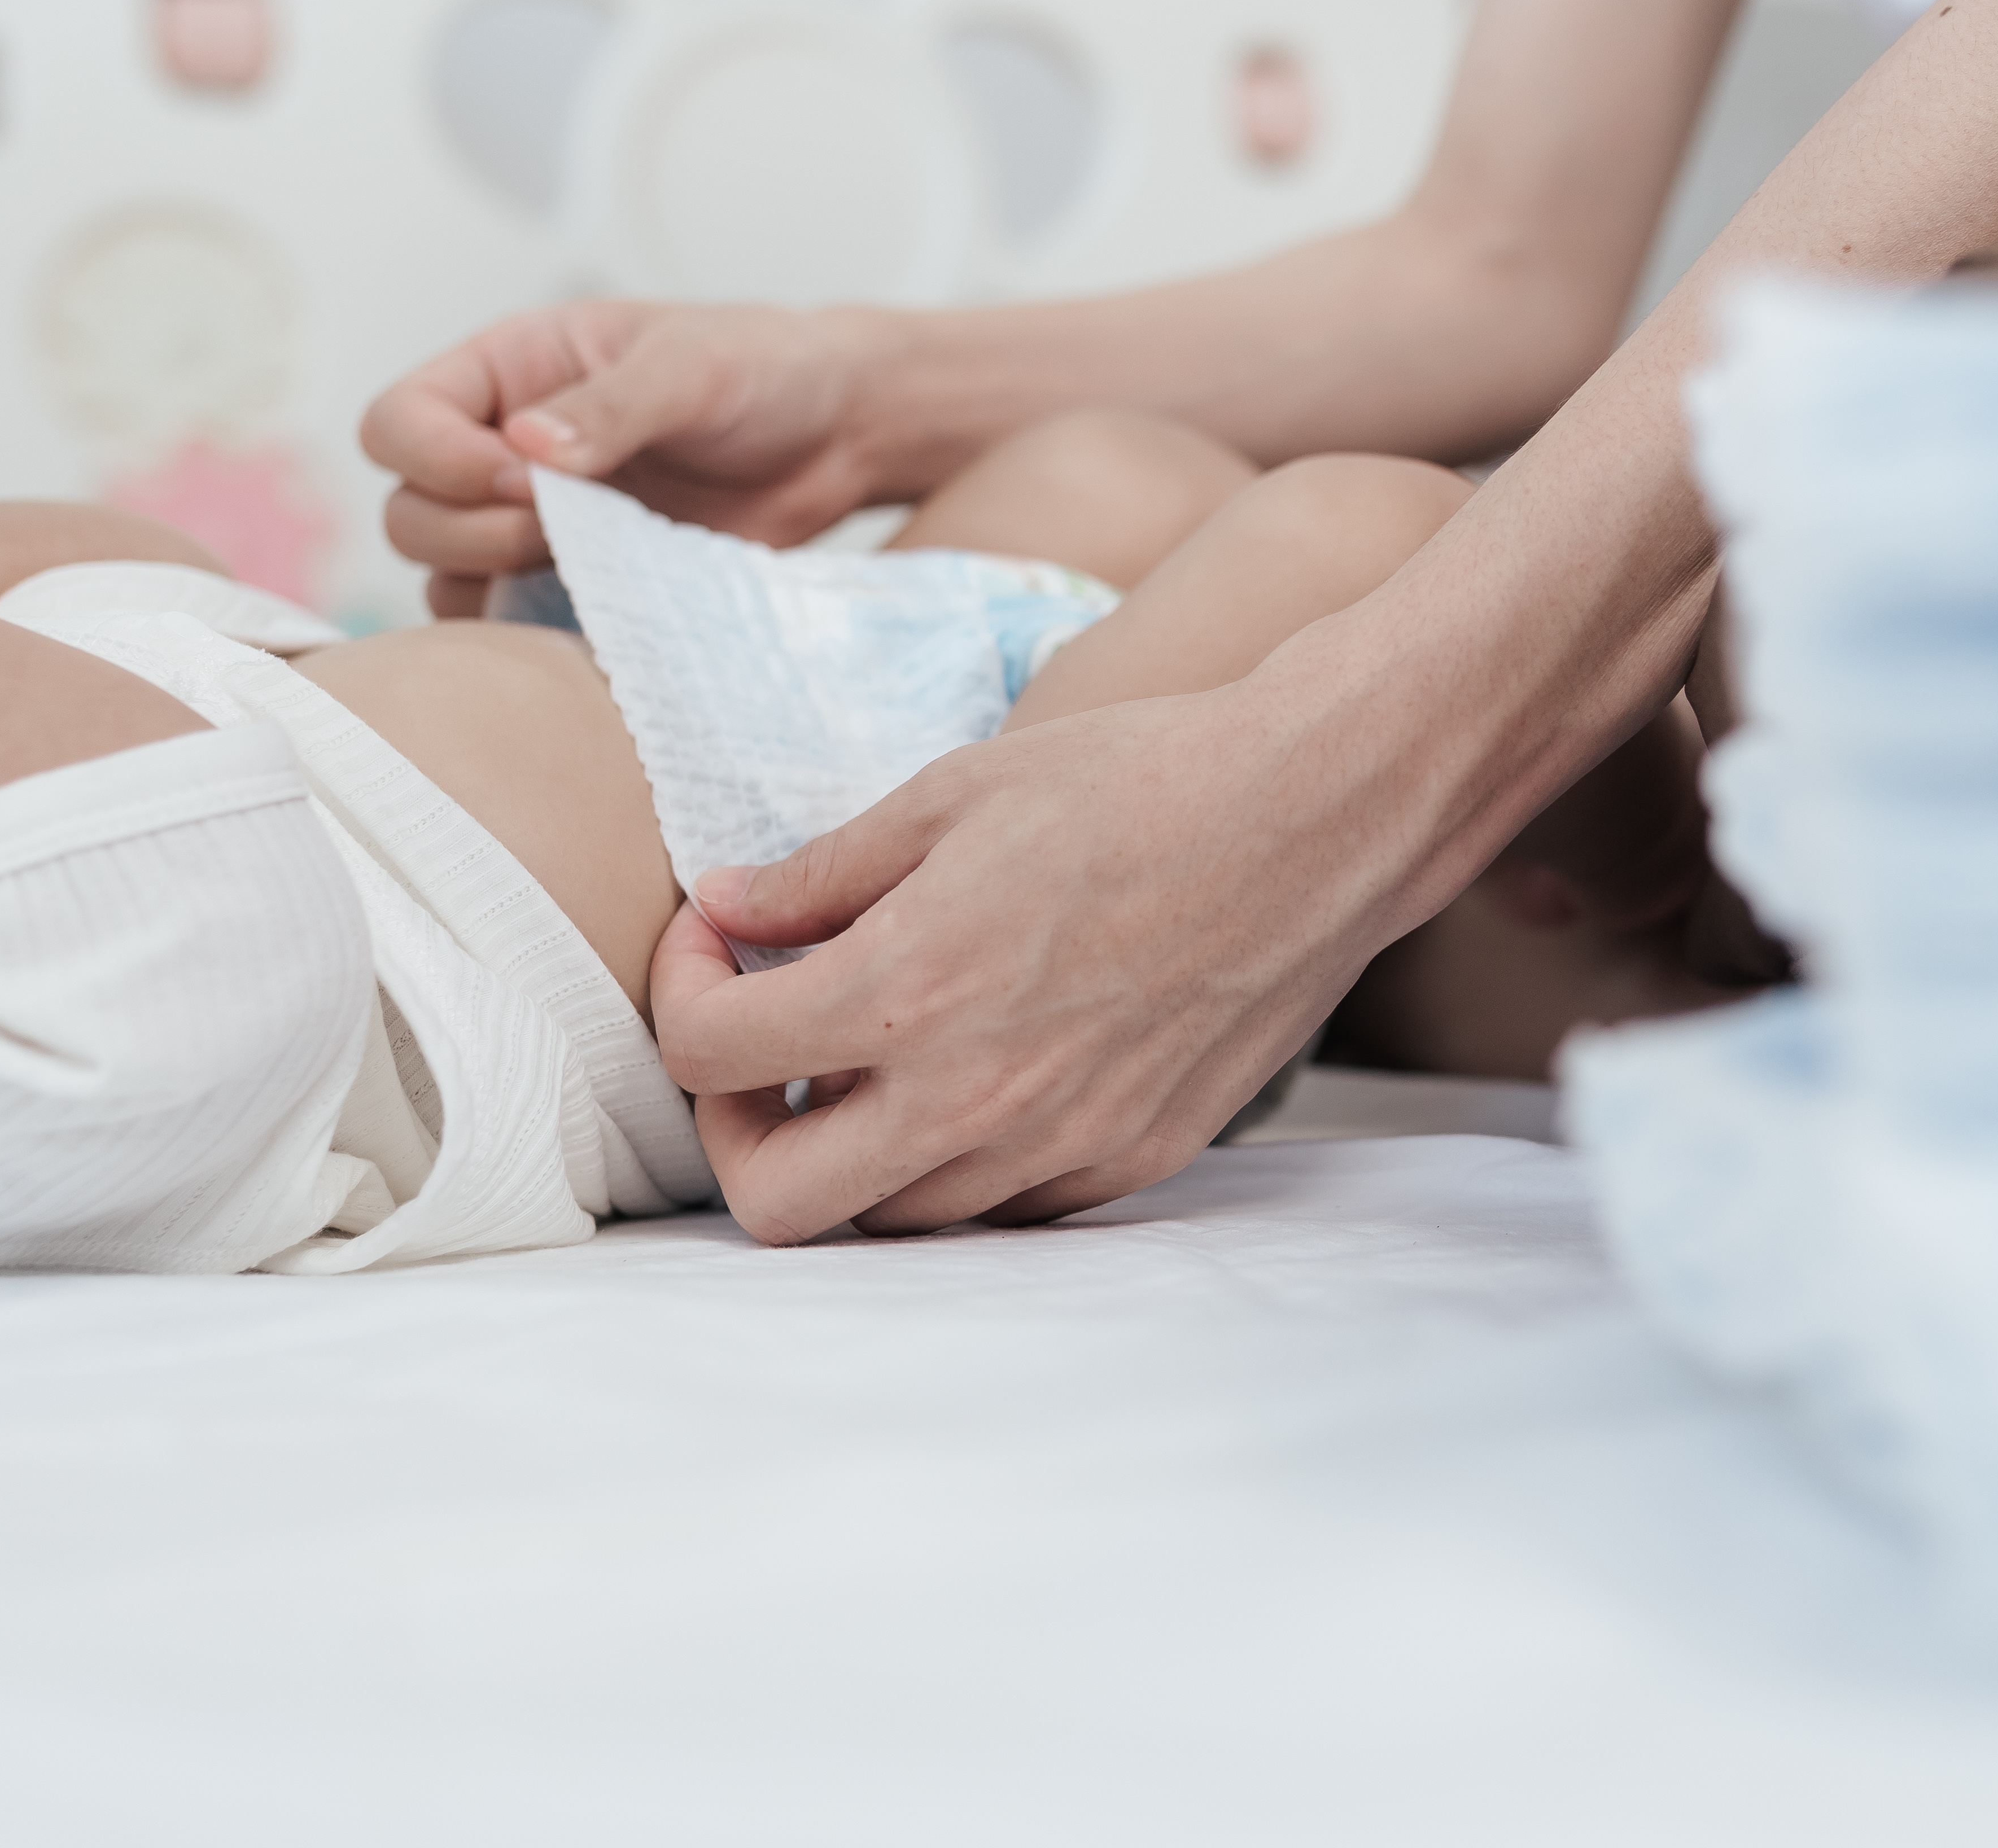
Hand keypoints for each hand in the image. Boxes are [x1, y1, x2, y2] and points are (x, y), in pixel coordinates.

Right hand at [360, 299, 892, 617]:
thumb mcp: (692, 366)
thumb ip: (610, 407)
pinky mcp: (578, 582)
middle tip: (559, 527)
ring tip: (588, 565)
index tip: (525, 478)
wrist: (839, 435)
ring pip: (444, 579)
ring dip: (494, 586)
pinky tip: (602, 611)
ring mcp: (535, 523)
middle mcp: (502, 448)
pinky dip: (534, 630)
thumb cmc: (765, 370)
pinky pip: (511, 625)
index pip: (397, 423)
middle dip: (468, 531)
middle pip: (406, 513)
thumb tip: (525, 447)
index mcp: (509, 373)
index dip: (436, 461)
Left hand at [650, 684, 1424, 1244]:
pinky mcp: (1131, 1157)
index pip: (707, 1055)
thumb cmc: (1138, 780)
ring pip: (890, 1217)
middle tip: (764, 1039)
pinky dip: (955, 1158)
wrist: (1317, 817)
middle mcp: (976, 1097)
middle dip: (733, 1125)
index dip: (680, 989)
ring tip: (873, 1049)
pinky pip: (1000, 1207)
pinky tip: (974, 1068)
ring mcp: (1059, 1145)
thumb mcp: (953, 793)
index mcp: (910, 991)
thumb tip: (725, 908)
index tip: (719, 937)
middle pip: (773, 1202)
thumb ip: (823, 871)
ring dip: (849, 1144)